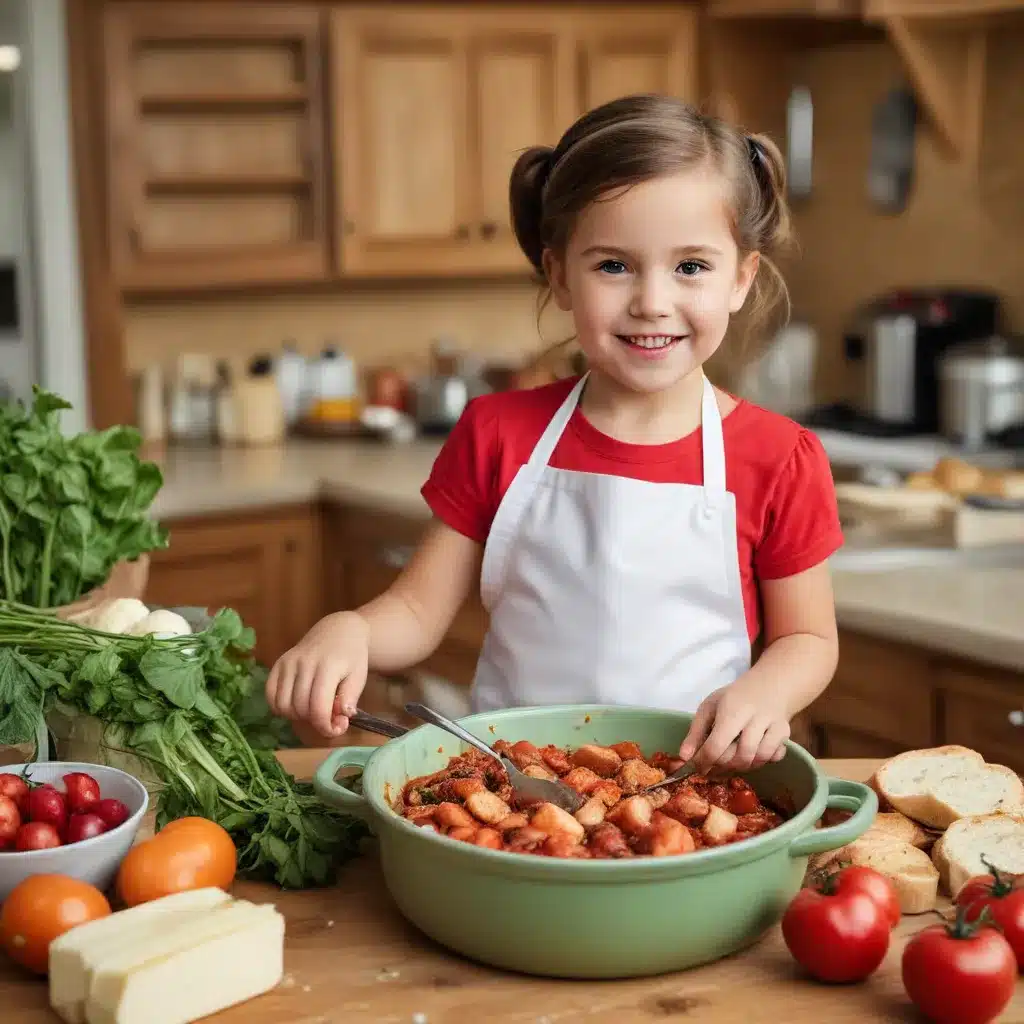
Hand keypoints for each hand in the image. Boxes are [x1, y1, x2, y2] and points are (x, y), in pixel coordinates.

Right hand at [265, 611, 369, 737]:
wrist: (339, 631)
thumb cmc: (352, 657)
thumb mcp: (359, 676)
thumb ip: (350, 698)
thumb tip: (341, 717)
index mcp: (327, 666)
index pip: (318, 707)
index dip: (325, 726)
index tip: (335, 729)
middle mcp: (304, 663)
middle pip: (300, 708)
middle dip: (315, 722)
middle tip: (329, 719)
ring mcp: (288, 662)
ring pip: (283, 705)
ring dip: (297, 716)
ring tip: (313, 710)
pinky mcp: (278, 664)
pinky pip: (270, 694)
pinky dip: (280, 707)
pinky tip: (296, 704)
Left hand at [679, 678, 789, 772]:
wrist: (770, 684)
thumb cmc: (735, 697)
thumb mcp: (710, 707)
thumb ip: (695, 733)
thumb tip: (683, 757)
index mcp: (732, 709)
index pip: (717, 745)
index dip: (704, 762)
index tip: (698, 766)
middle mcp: (756, 717)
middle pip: (739, 756)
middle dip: (723, 767)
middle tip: (713, 767)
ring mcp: (774, 725)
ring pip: (758, 759)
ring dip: (742, 766)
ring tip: (730, 761)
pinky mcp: (786, 732)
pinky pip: (774, 757)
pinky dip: (762, 761)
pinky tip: (752, 753)